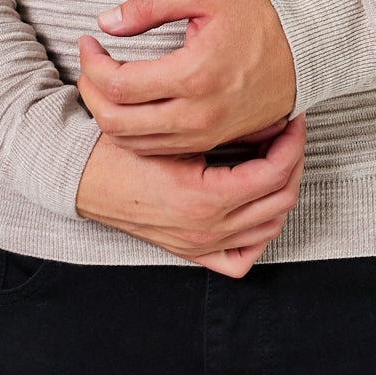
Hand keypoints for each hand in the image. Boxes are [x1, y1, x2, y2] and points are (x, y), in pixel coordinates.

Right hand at [73, 114, 306, 275]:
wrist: (82, 177)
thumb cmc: (120, 148)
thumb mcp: (170, 131)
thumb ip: (219, 125)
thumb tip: (266, 116)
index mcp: (203, 199)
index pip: (273, 174)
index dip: (291, 143)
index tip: (292, 118)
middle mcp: (207, 230)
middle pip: (280, 201)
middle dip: (293, 163)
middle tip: (291, 134)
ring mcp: (200, 246)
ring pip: (269, 228)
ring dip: (282, 191)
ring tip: (279, 159)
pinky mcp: (191, 252)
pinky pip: (242, 258)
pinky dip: (260, 234)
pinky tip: (259, 206)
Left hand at [76, 0, 296, 155]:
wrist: (303, 55)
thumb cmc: (256, 17)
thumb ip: (152, 3)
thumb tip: (107, 22)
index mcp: (193, 74)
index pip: (118, 83)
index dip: (91, 62)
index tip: (88, 40)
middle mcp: (196, 114)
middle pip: (116, 121)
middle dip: (90, 91)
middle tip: (89, 63)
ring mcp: (203, 135)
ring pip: (131, 142)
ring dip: (106, 113)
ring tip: (103, 80)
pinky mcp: (209, 142)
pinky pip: (154, 149)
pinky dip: (130, 130)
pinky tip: (129, 101)